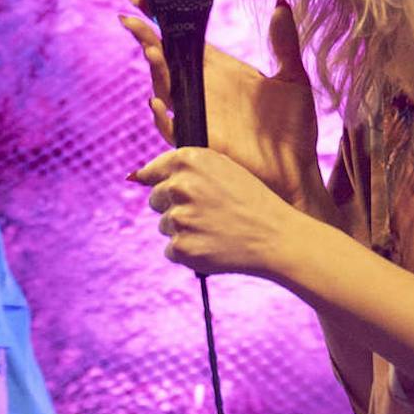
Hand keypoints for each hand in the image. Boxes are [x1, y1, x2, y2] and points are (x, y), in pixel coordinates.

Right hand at [127, 0, 323, 209]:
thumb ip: (284, 42)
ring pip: (164, 88)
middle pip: (165, 59)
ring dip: (155, 70)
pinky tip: (159, 102)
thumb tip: (280, 3)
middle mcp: (202, 90)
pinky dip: (162, 117)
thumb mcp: (293, 77)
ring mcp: (198, 115)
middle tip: (132, 17)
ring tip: (152, 50)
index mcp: (220, 71)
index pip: (183, 39)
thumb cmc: (294, 130)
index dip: (162, 20)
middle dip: (146, 38)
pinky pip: (171, 128)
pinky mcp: (200, 141)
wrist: (296, 170)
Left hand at [134, 143, 307, 279]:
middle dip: (174, 206)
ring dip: (183, 230)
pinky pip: (171, 250)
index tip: (169, 191)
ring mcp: (179, 218)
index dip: (160, 182)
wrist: (274, 237)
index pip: (152, 171)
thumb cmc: (252, 201)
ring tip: (214, 229)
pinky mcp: (181, 247)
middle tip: (205, 213)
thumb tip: (138, 177)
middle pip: (155, 200)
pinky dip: (188, 251)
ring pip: (164, 226)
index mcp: (189, 161)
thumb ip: (185, 168)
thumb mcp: (223, 169)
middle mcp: (179, 186)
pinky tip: (212, 246)